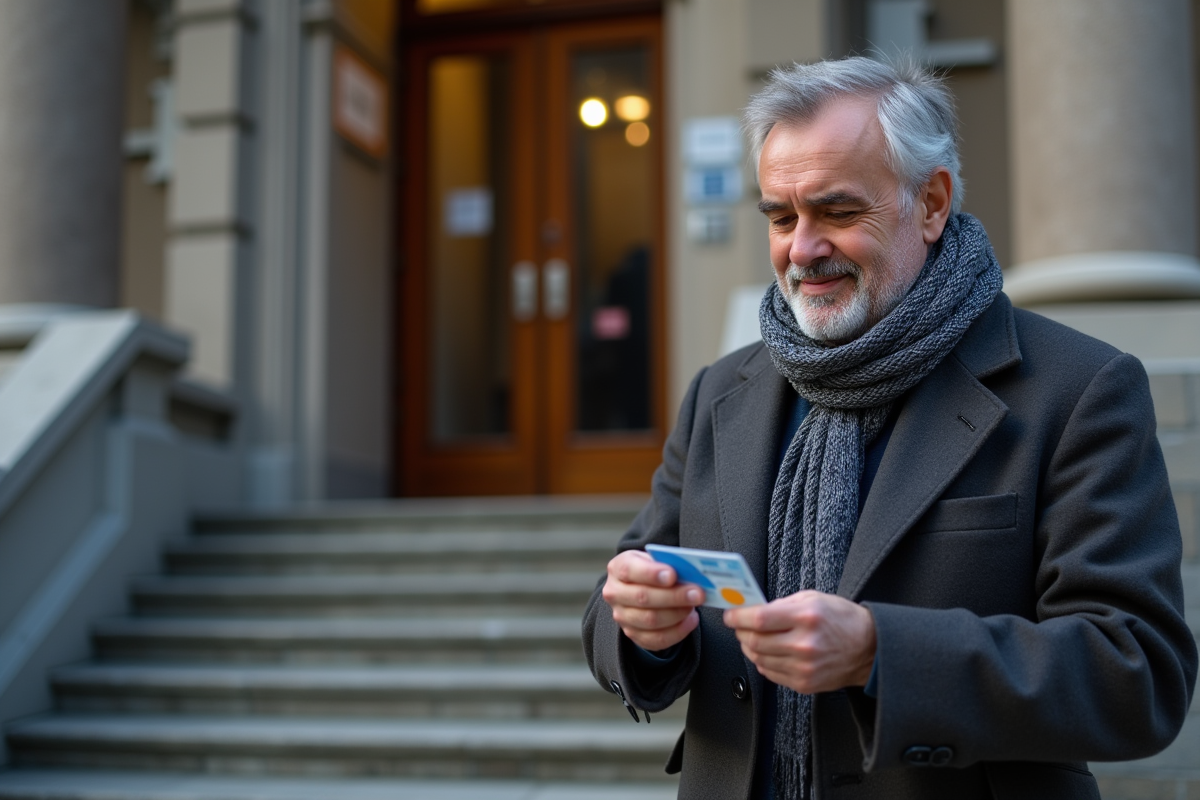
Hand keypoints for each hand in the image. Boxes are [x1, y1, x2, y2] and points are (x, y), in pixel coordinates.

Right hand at [602, 549, 702, 651]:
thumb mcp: (654, 559)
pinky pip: (657, 639)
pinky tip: (691, 620)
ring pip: (651, 620)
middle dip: (674, 596)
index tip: (673, 575)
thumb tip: (690, 573)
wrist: (642, 587)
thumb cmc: (651, 570)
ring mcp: (622, 617)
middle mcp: (615, 593)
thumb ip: (668, 563)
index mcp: (617, 568)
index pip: (629, 570)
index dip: (651, 573)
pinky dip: (678, 631)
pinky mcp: (633, 635)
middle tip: (698, 593)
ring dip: (678, 613)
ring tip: (694, 605)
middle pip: (643, 597)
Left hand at [723, 590, 875, 693]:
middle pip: (754, 641)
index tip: (730, 614)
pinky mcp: (804, 683)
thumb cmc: (842, 619)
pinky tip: (766, 652)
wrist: (868, 649)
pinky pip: (770, 673)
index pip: (759, 619)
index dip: (738, 617)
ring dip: (748, 647)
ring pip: (759, 659)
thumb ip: (781, 604)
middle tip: (738, 625)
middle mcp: (804, 644)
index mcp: (806, 617)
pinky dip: (762, 662)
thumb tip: (752, 609)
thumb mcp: (813, 598)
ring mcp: (804, 667)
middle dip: (740, 632)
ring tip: (751, 638)